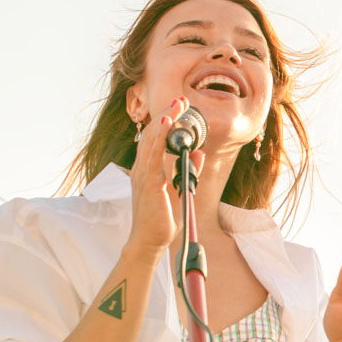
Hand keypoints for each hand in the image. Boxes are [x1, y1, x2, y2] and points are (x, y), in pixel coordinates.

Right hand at [125, 101, 199, 254]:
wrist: (149, 241)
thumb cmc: (162, 218)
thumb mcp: (180, 189)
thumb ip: (187, 170)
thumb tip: (198, 152)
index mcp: (147, 169)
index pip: (155, 138)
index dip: (166, 120)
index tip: (179, 107)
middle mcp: (142, 168)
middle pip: (152, 134)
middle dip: (167, 114)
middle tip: (181, 100)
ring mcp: (144, 175)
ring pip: (152, 140)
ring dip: (164, 120)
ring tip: (176, 105)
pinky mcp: (149, 183)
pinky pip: (154, 156)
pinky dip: (159, 138)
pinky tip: (166, 124)